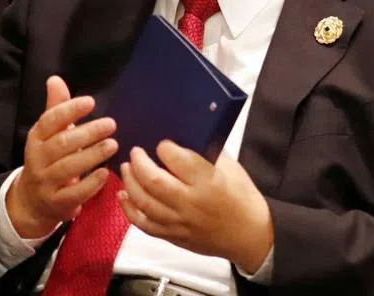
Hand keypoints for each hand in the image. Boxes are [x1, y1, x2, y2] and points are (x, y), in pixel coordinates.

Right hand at [6, 75, 117, 237]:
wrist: (32, 201)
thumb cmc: (48, 159)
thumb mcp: (48, 135)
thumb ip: (56, 108)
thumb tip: (55, 79)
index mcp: (35, 138)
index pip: (49, 121)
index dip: (69, 110)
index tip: (91, 102)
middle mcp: (37, 159)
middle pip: (62, 144)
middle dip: (88, 133)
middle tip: (111, 125)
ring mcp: (45, 182)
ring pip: (69, 168)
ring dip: (92, 155)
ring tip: (113, 144)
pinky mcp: (56, 202)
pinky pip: (74, 193)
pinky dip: (91, 183)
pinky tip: (106, 173)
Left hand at [117, 142, 272, 273]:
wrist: (250, 235)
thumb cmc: (241, 196)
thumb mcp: (230, 167)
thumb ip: (204, 153)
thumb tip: (178, 137)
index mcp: (208, 182)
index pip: (177, 159)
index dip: (164, 147)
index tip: (162, 143)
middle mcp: (191, 203)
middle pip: (154, 181)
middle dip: (139, 162)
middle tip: (135, 152)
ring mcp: (180, 222)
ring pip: (144, 203)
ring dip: (130, 182)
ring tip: (126, 168)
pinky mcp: (174, 236)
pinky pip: (144, 225)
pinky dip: (129, 209)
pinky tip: (124, 195)